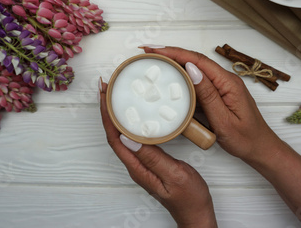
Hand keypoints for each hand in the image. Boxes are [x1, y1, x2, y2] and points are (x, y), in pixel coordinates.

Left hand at [99, 79, 217, 227]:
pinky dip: (130, 121)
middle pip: (114, 132)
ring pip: (123, 133)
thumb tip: (127, 138)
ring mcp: (141, 162)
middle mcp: (135, 164)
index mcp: (138, 167)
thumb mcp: (174, 175)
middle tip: (107, 86)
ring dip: (117, 112)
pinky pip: (135, 136)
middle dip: (108, 108)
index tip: (104, 93)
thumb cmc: (189, 198)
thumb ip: (152, 157)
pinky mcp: (149, 160)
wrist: (197, 214)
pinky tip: (135, 112)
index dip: (107, 114)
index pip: (115, 136)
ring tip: (116, 93)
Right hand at [142, 46, 282, 163]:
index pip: (197, 60)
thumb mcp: (223, 120)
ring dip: (174, 64)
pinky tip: (169, 79)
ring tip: (154, 62)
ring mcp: (222, 86)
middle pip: (194, 60)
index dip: (174, 52)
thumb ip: (208, 95)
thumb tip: (192, 69)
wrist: (260, 149)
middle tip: (148, 52)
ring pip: (194, 70)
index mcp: (228, 83)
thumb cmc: (246, 139)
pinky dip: (181, 78)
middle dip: (170, 53)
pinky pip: (197, 82)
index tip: (155, 50)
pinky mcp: (218, 94)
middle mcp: (225, 80)